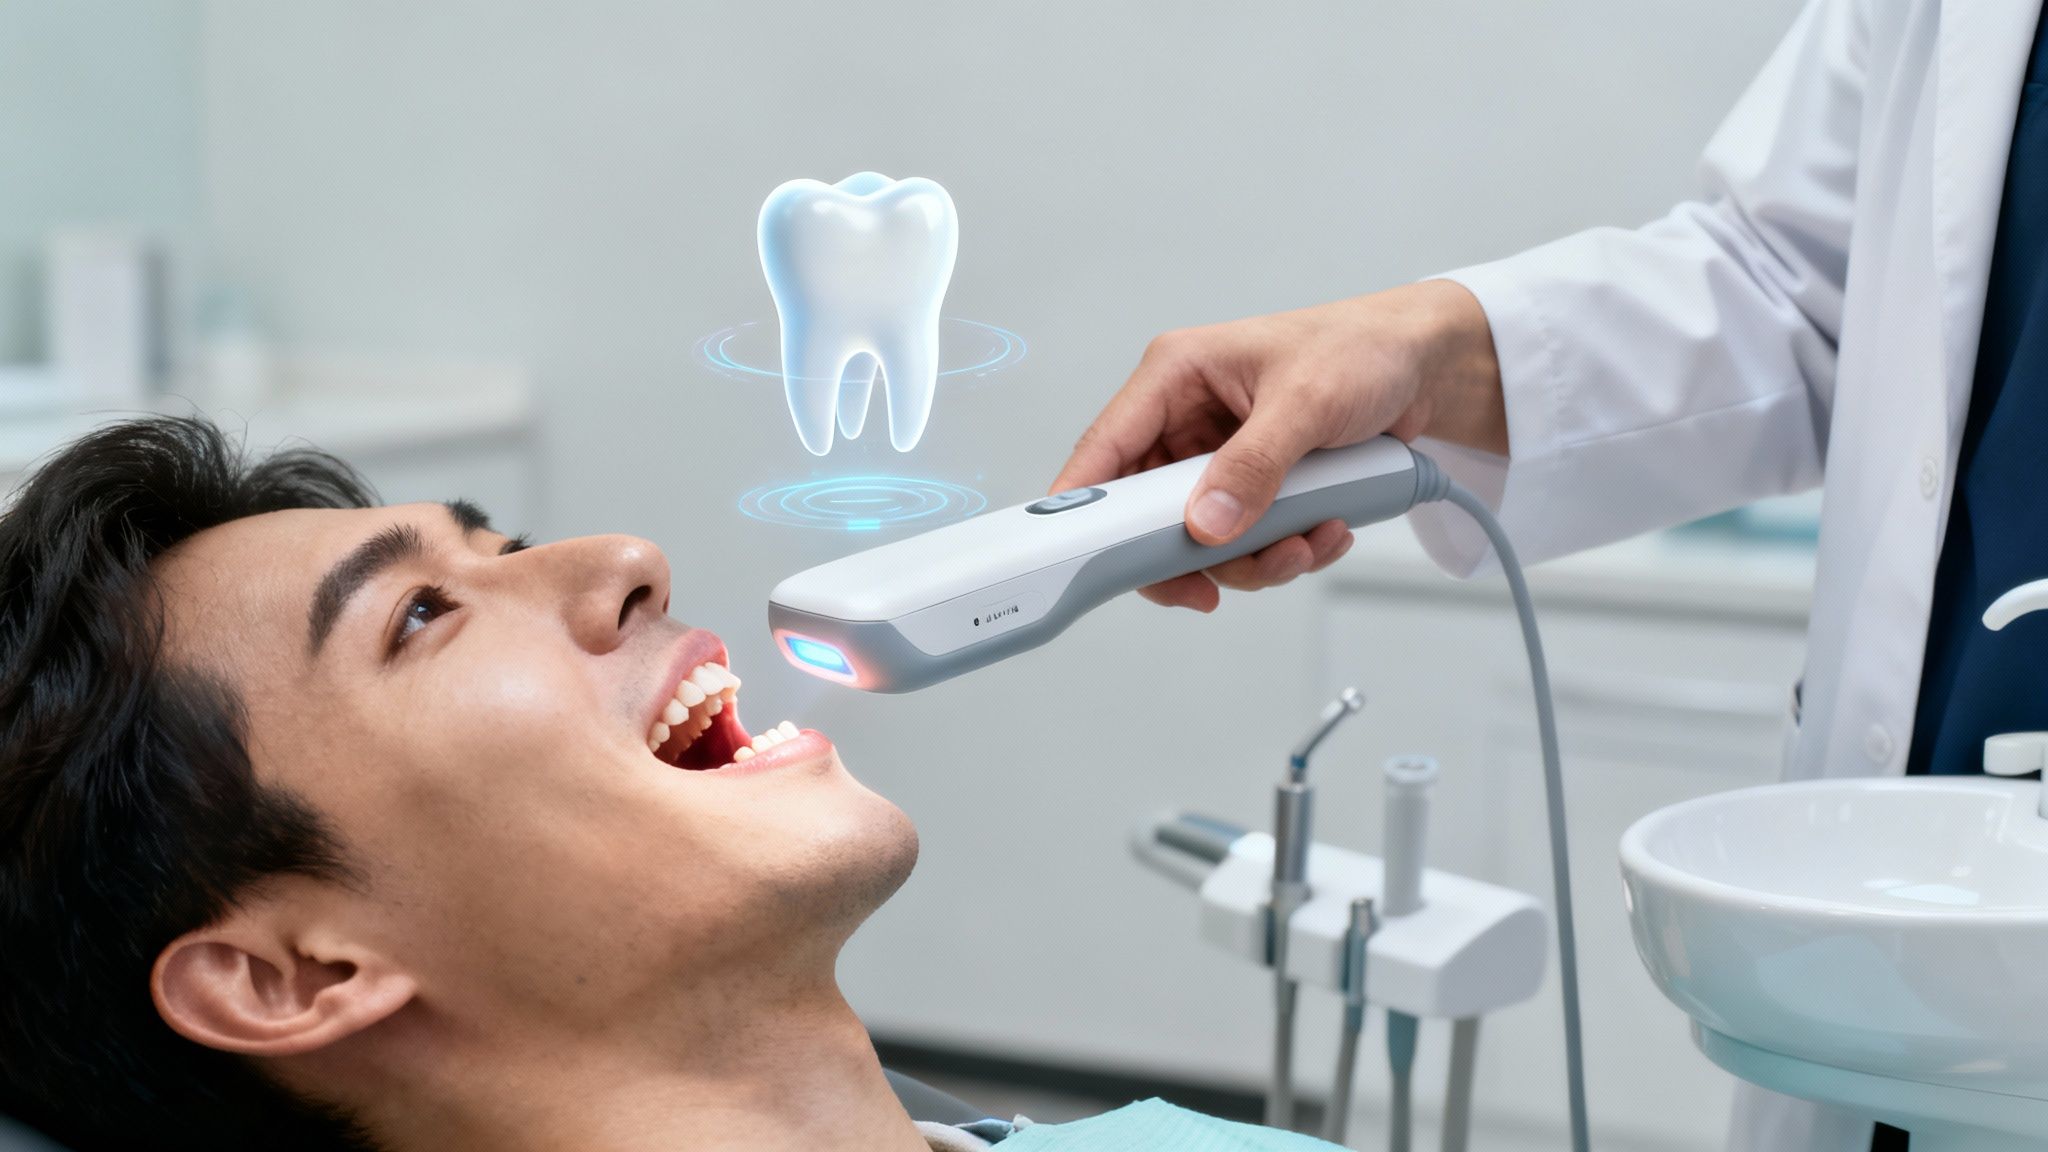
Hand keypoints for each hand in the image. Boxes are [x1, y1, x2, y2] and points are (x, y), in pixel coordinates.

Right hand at [1050, 280, 1502, 610]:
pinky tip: (1326, 531)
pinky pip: (1246, 544)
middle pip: (1148, 513)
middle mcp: (1186, 420)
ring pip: (1202, 540)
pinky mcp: (1251, 487)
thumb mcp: (1306, 402)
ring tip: (1310, 541)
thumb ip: (1254, 465)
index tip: (1083, 556)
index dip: (1085, 505)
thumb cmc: (1362, 350)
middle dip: (1196, 552)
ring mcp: (1217, 459)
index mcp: (1175, 376)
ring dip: (1256, 559)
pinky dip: (1286, 552)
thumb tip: (1208, 524)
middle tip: (1219, 583)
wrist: (1423, 367)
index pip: (1106, 447)